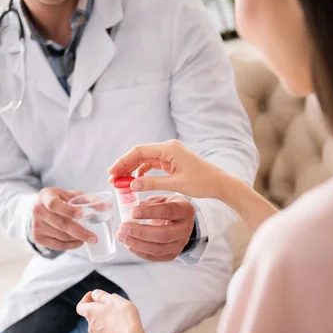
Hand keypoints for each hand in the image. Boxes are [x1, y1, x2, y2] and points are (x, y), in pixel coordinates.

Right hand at [31, 187, 96, 250]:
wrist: (40, 208)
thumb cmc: (60, 200)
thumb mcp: (72, 195)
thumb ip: (89, 199)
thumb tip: (107, 206)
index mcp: (46, 196)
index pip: (54, 204)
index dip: (68, 210)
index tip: (81, 215)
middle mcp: (37, 210)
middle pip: (60, 224)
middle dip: (80, 232)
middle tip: (94, 238)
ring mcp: (36, 225)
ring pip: (60, 236)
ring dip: (76, 238)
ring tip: (87, 237)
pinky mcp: (37, 237)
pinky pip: (57, 245)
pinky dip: (70, 245)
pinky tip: (79, 241)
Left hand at [76, 290, 162, 332]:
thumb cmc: (123, 319)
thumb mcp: (114, 299)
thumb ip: (102, 295)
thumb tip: (95, 294)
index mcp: (90, 313)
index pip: (80, 306)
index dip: (86, 299)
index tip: (94, 296)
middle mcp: (92, 326)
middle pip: (92, 316)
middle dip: (100, 310)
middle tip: (112, 305)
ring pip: (100, 327)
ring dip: (107, 321)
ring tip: (120, 318)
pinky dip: (113, 332)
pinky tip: (123, 329)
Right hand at [108, 140, 228, 198]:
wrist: (220, 184)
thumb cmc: (203, 183)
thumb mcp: (176, 185)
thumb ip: (153, 184)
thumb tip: (131, 185)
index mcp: (169, 149)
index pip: (139, 151)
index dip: (123, 161)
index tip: (112, 173)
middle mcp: (168, 148)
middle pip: (139, 153)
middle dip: (125, 166)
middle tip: (113, 179)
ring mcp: (170, 154)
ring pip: (144, 159)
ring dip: (132, 169)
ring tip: (121, 182)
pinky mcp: (172, 161)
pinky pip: (152, 164)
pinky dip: (142, 171)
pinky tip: (136, 181)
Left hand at [118, 195, 194, 261]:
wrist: (181, 222)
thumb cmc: (169, 208)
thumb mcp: (163, 198)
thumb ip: (149, 201)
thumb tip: (129, 204)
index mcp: (184, 210)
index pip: (168, 211)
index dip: (150, 212)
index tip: (133, 212)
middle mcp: (185, 229)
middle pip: (163, 235)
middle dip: (140, 232)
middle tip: (123, 226)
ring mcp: (180, 244)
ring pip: (158, 249)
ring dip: (136, 243)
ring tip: (121, 235)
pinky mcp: (172, 255)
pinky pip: (154, 256)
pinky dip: (138, 251)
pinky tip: (128, 243)